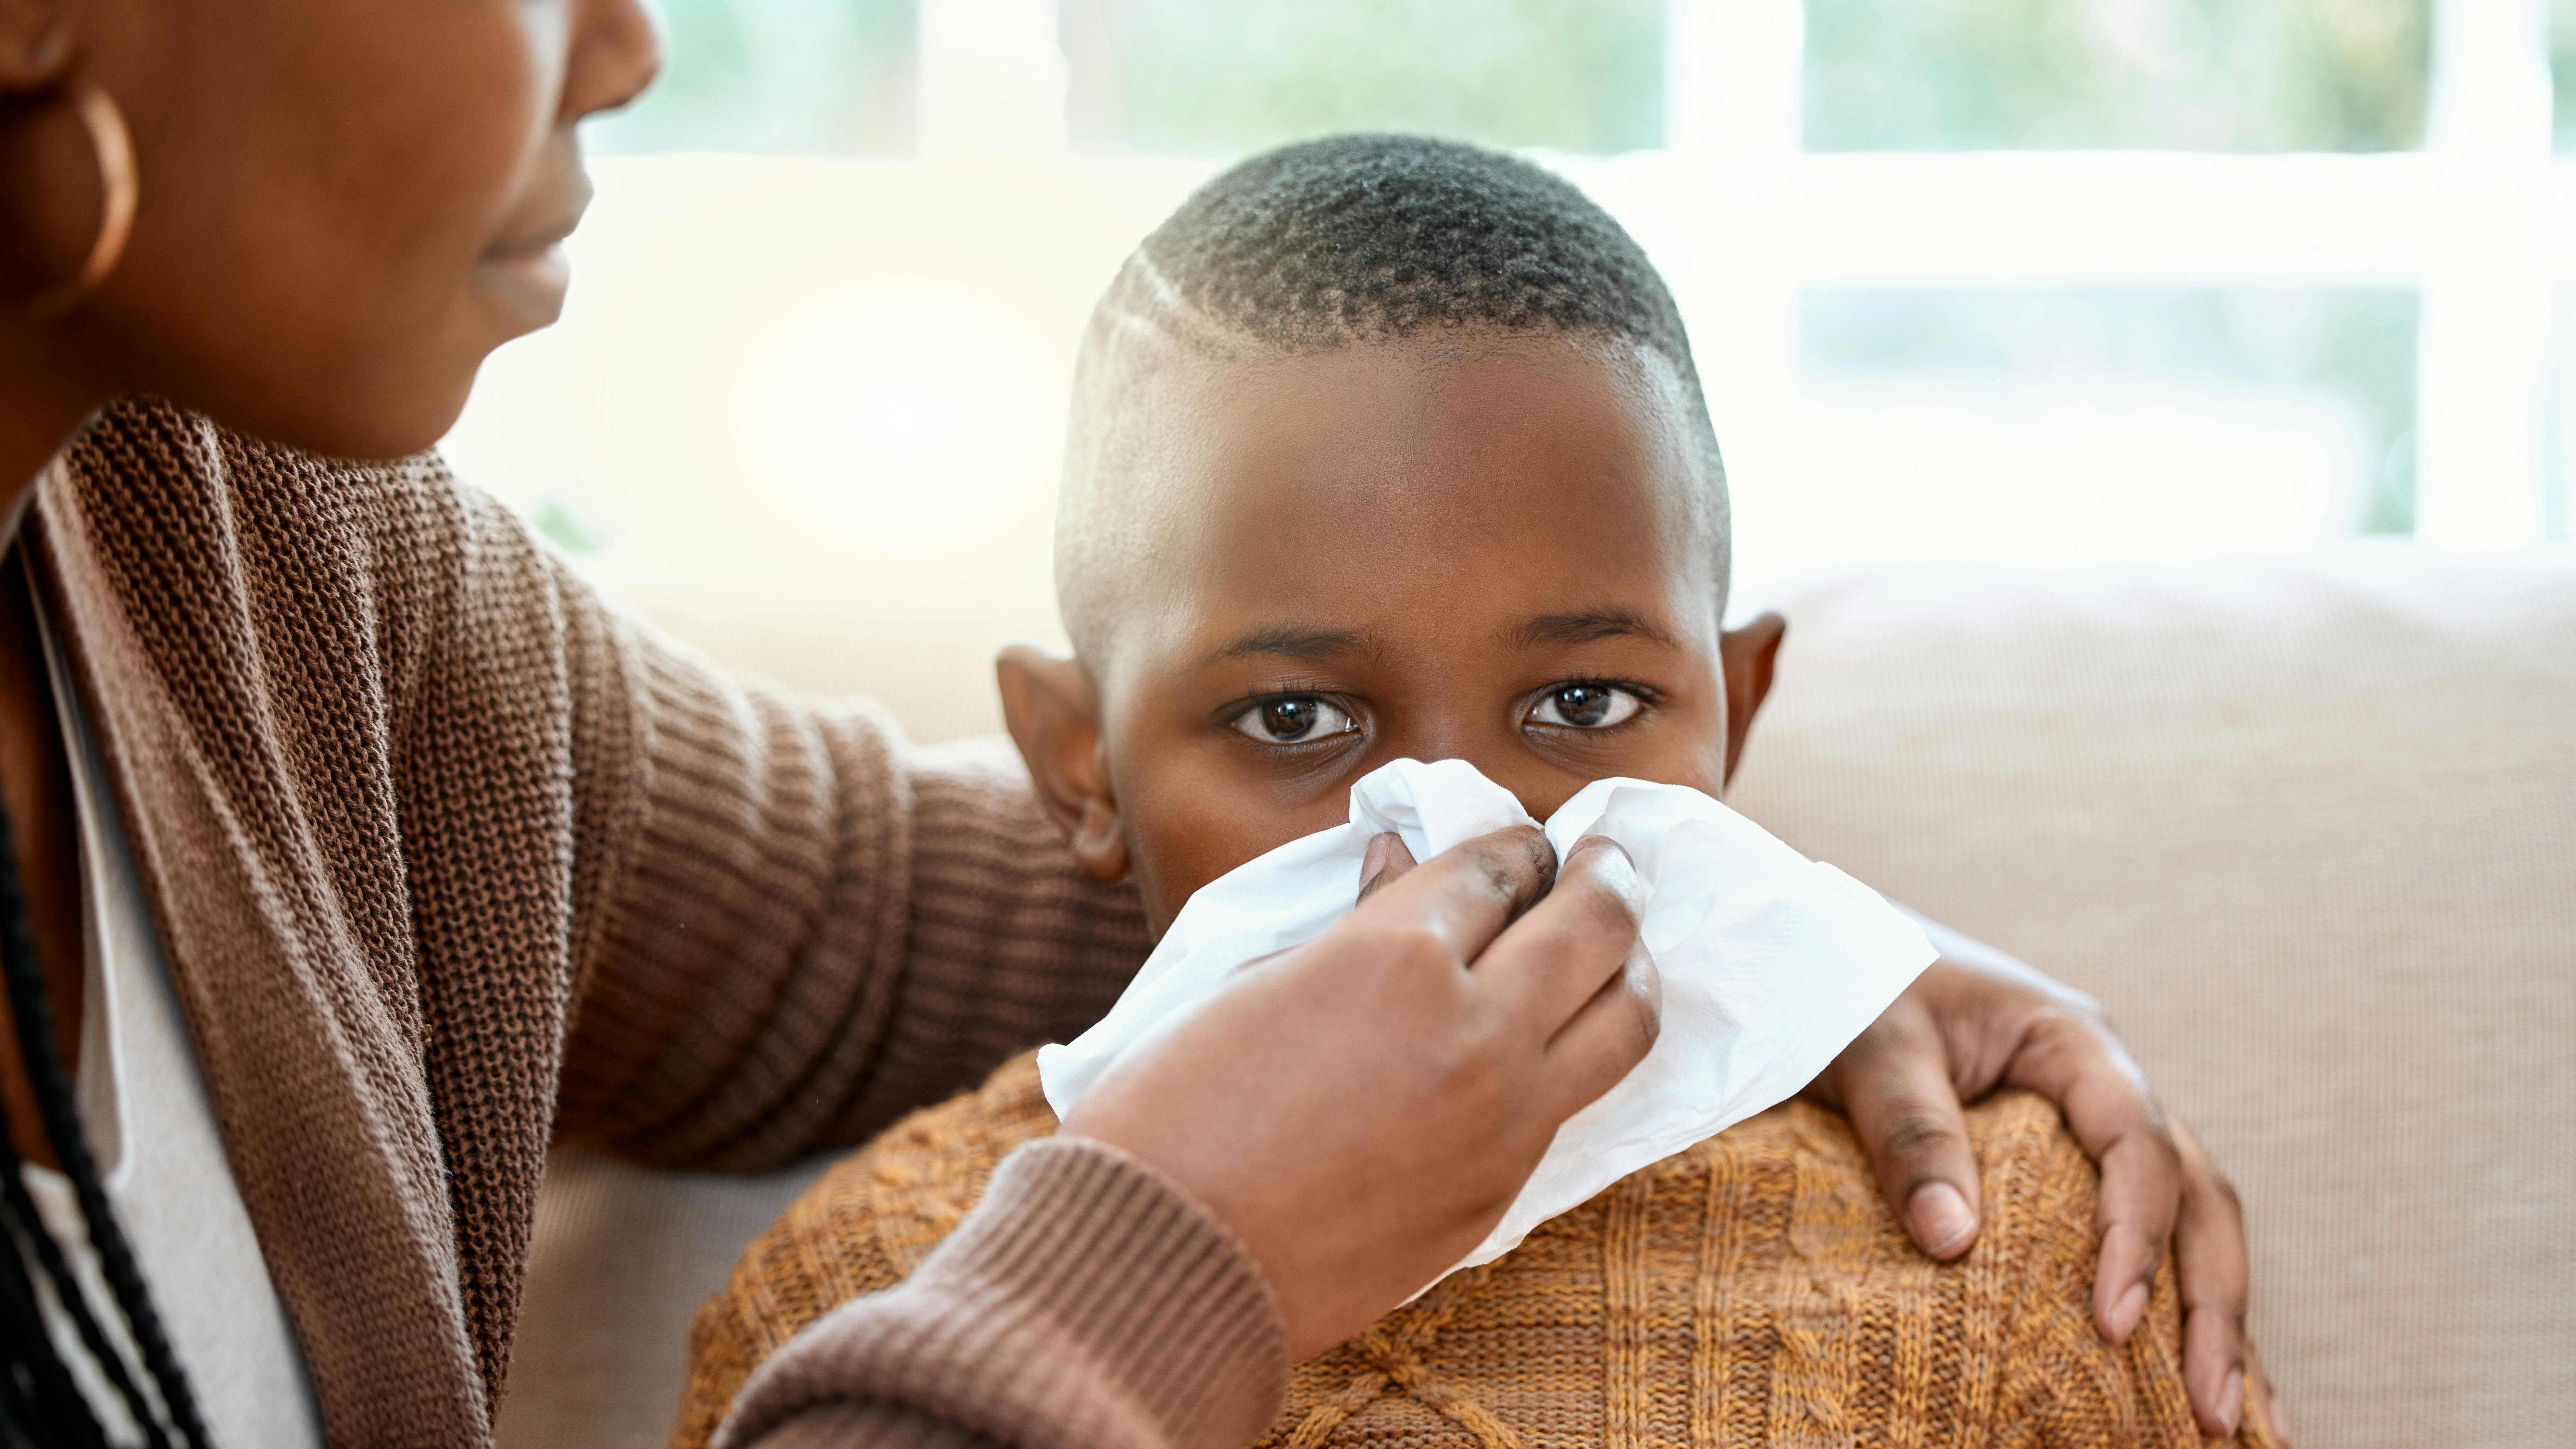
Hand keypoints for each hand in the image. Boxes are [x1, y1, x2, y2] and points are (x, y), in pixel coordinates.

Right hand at [1061, 827, 1656, 1360]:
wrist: (1169, 1261)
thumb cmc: (1175, 1110)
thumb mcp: (1257, 985)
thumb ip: (1353, 926)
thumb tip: (1399, 867)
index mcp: (1397, 954)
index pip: (1498, 868)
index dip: (1516, 846)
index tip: (1525, 843)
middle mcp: (1476, 1026)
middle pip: (1595, 923)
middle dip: (1610, 876)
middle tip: (1610, 859)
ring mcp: (1504, 1115)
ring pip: (1625, 1017)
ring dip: (1630, 963)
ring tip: (1619, 945)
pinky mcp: (1502, 1189)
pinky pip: (1576, 1099)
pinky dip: (1585, 1050)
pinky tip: (1561, 1037)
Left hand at [1803, 933, 2281, 1443]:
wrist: (1824, 955)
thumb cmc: (1851, 984)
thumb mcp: (1872, 1044)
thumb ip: (1910, 1130)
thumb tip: (1952, 1240)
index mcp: (2074, 1043)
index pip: (2135, 1145)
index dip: (2134, 1236)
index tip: (2112, 1322)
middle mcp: (2108, 1089)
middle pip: (2194, 1199)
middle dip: (2213, 1307)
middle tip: (2209, 1412)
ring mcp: (2099, 1134)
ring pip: (2192, 1230)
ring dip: (2219, 1327)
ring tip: (2235, 1429)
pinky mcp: (2073, 1175)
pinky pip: (2145, 1244)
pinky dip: (2175, 1316)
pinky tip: (2193, 1392)